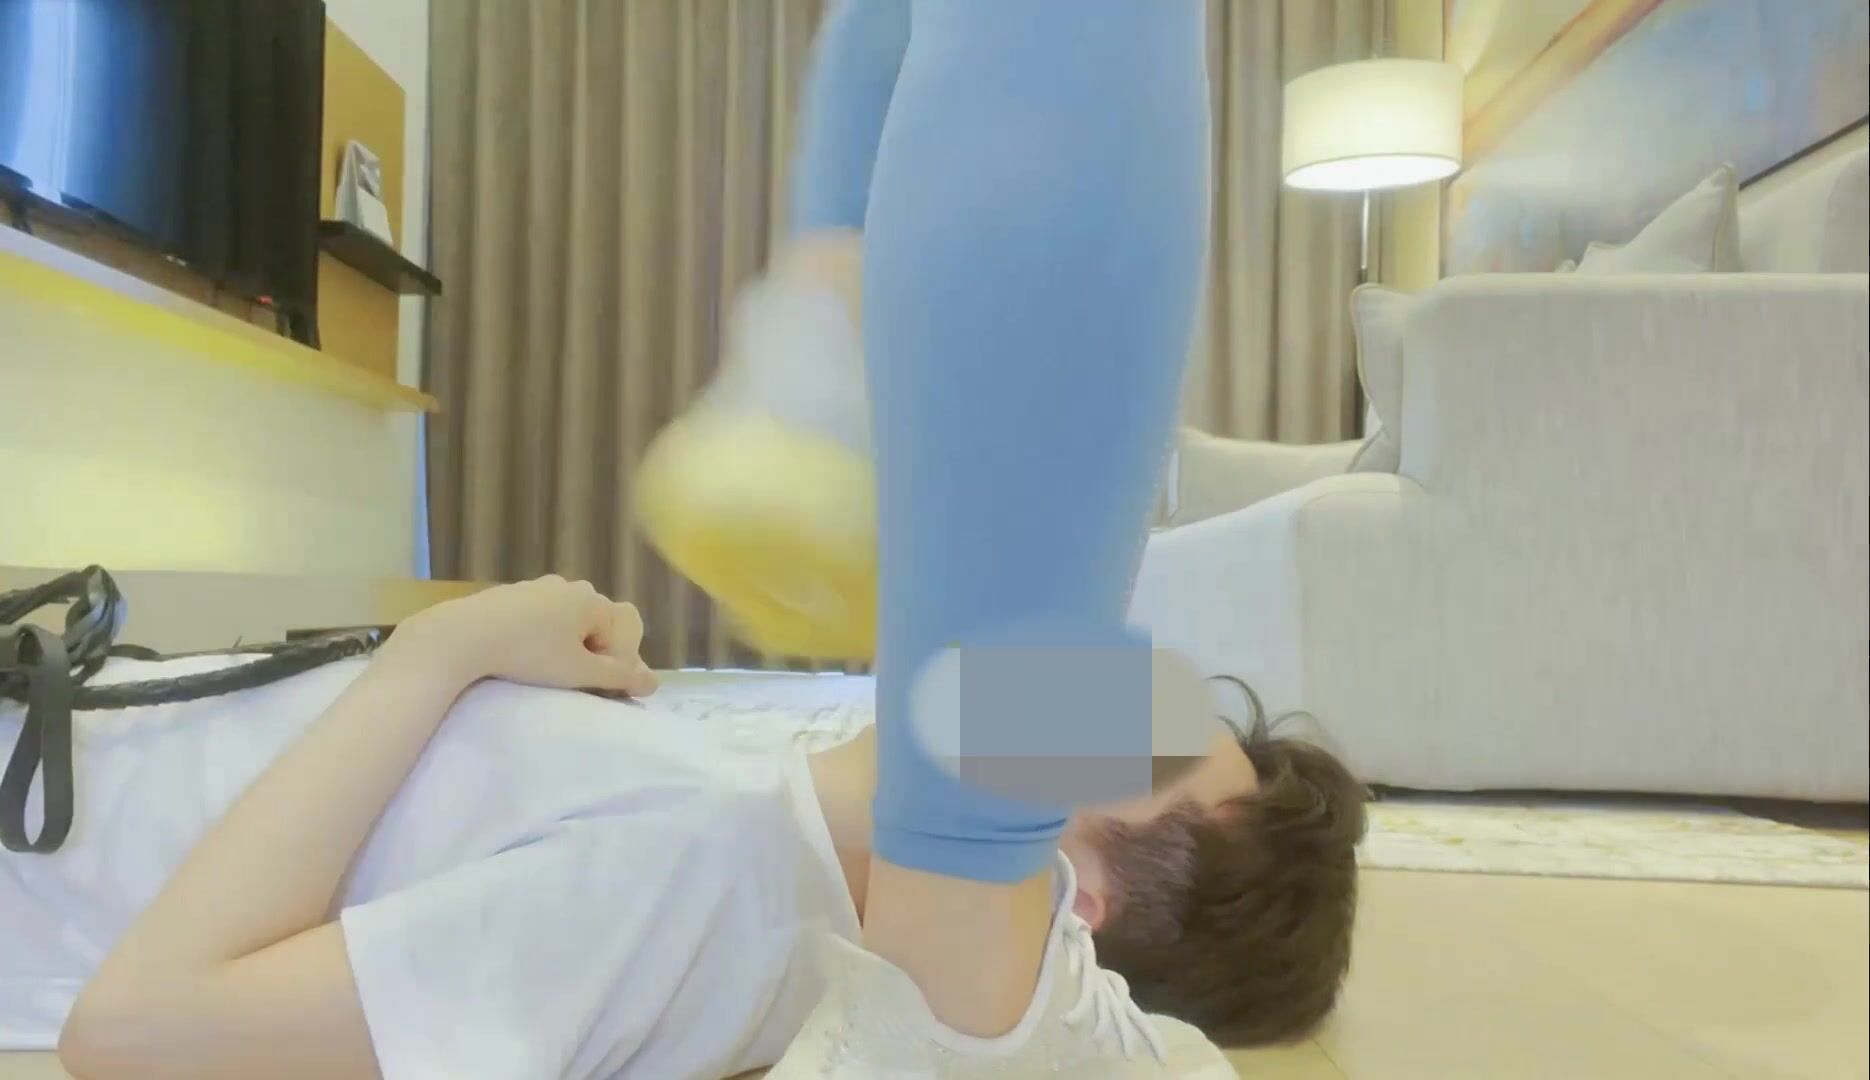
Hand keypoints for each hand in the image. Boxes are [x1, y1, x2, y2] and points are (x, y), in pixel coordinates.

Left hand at [386, 576, 658, 695]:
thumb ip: (619, 677)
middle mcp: (570, 586)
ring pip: (570, 623)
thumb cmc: (529, 654)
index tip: (599, 685)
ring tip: (548, 672)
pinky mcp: (512, 596)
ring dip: (569, 648)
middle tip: (576, 680)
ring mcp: (538, 588)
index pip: (627, 633)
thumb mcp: (579, 672)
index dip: (620, 663)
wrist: (462, 636)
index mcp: (592, 600)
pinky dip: (542, 639)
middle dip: (596, 654)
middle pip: (600, 625)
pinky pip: (542, 619)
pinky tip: (523, 657)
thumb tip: (654, 684)